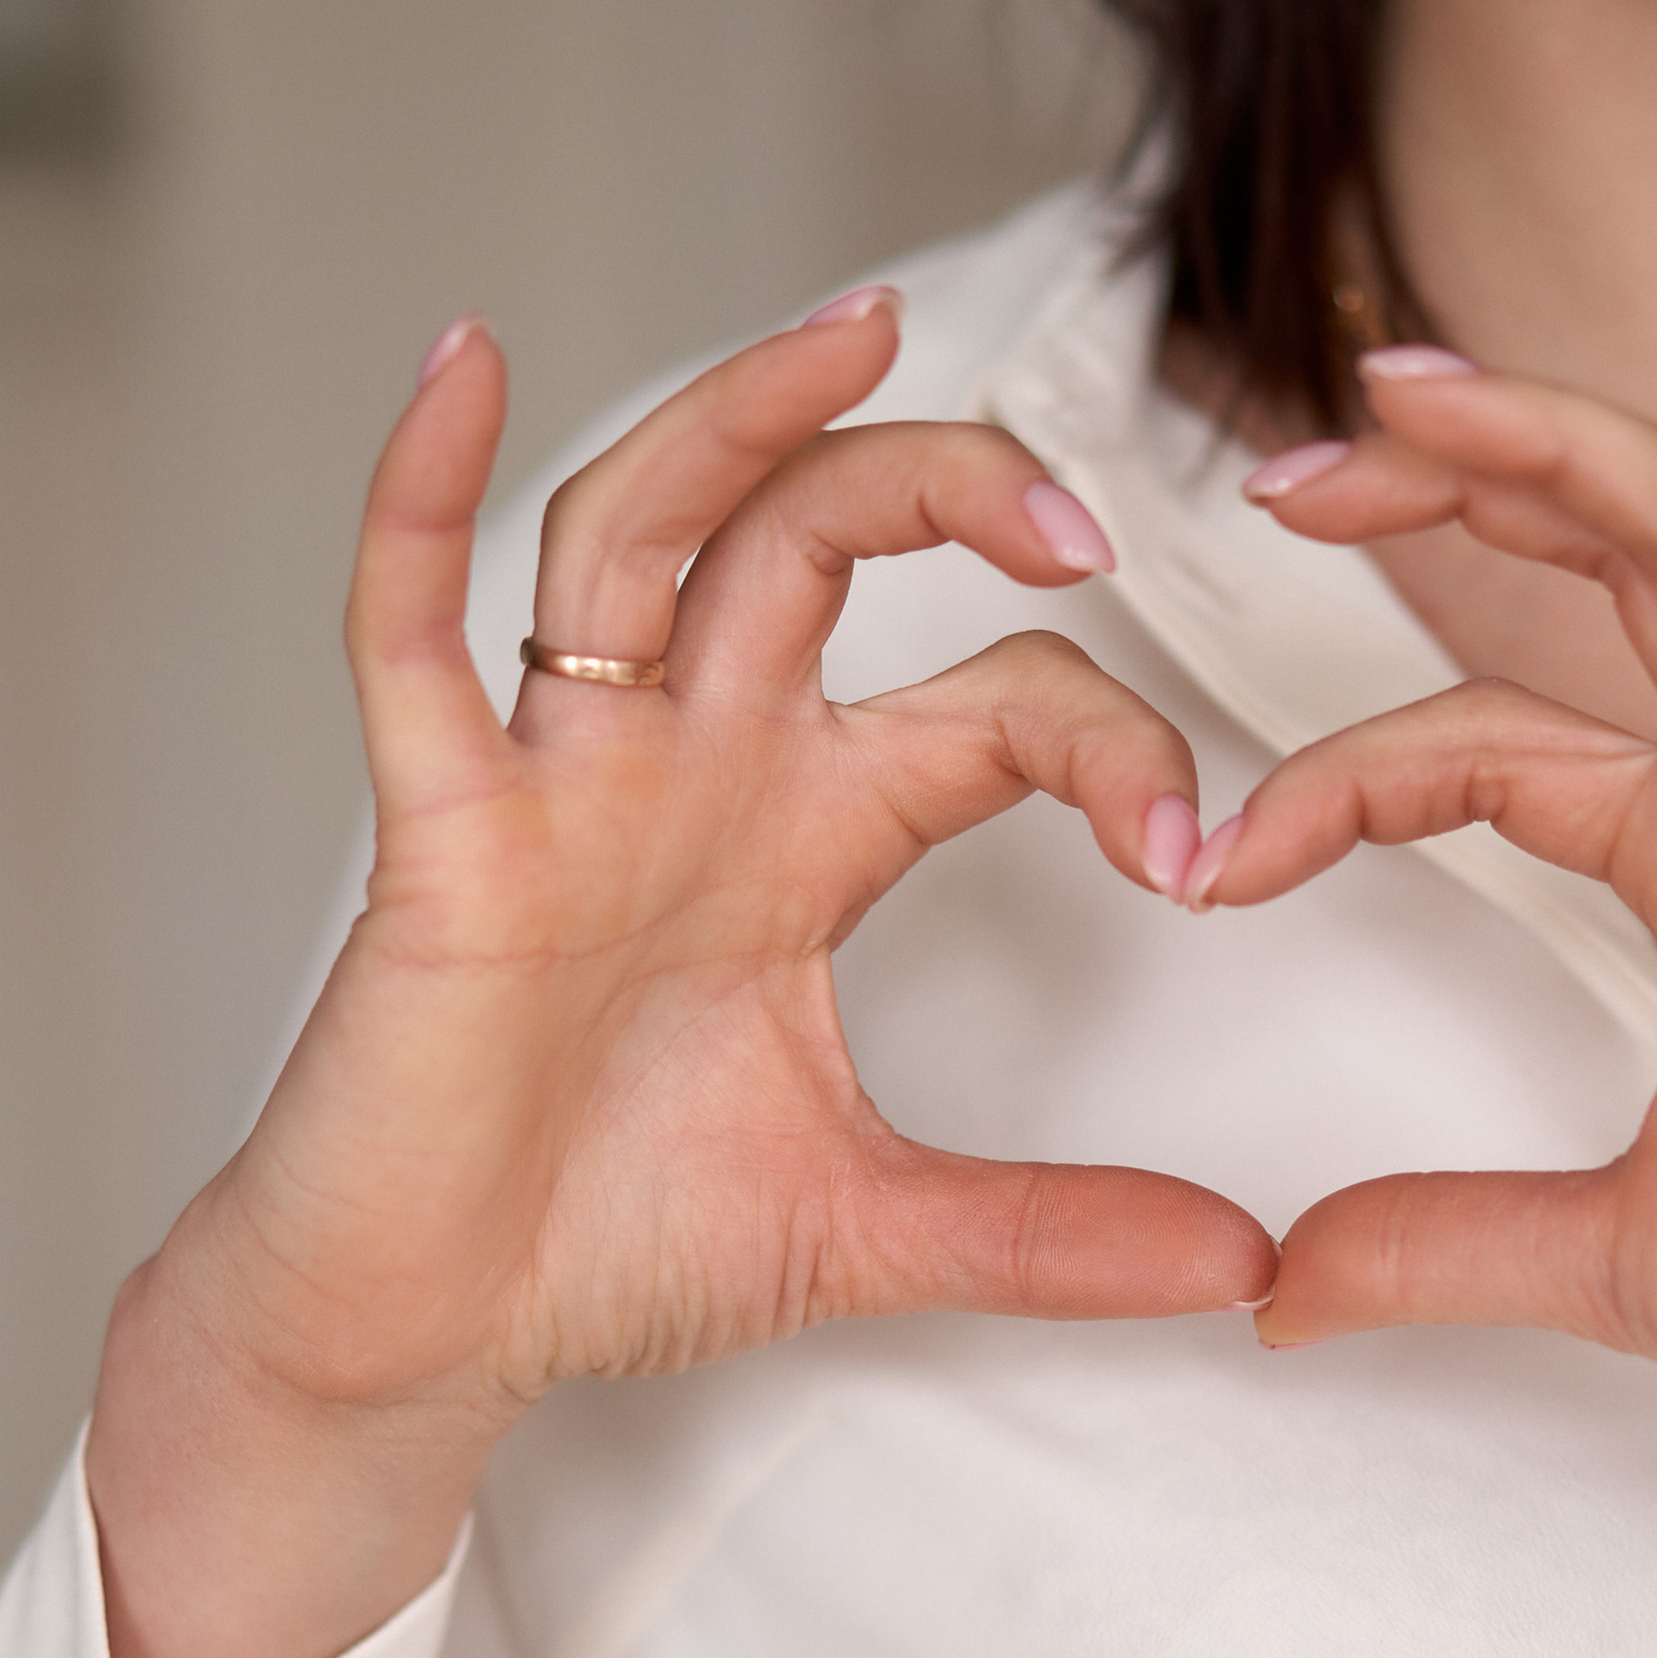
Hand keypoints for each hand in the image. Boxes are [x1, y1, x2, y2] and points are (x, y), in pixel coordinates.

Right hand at [89, 301, 1269, 1657]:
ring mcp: (568, 786)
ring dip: (743, 422)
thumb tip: (1244, 1269)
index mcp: (811, 836)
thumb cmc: (610, 1242)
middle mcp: (698, 772)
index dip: (1109, 745)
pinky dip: (420, 500)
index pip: (992, 708)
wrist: (435, 1330)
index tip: (1191, 858)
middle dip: (949, 486)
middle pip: (823, 541)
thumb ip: (1057, 1233)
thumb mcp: (877, 1228)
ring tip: (855, 326)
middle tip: (1075, 517)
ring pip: (649, 532)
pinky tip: (462, 369)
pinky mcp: (444, 838)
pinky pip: (412, 634)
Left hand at [1225, 341, 1656, 1657]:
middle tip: (1292, 462)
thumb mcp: (1604, 1260)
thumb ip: (1439, 1243)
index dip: (1344, 774)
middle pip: (1608, 583)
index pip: (1494, 753)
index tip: (1211, 851)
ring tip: (1415, 384)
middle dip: (1455, 499)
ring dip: (1564, 450)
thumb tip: (1283, 1287)